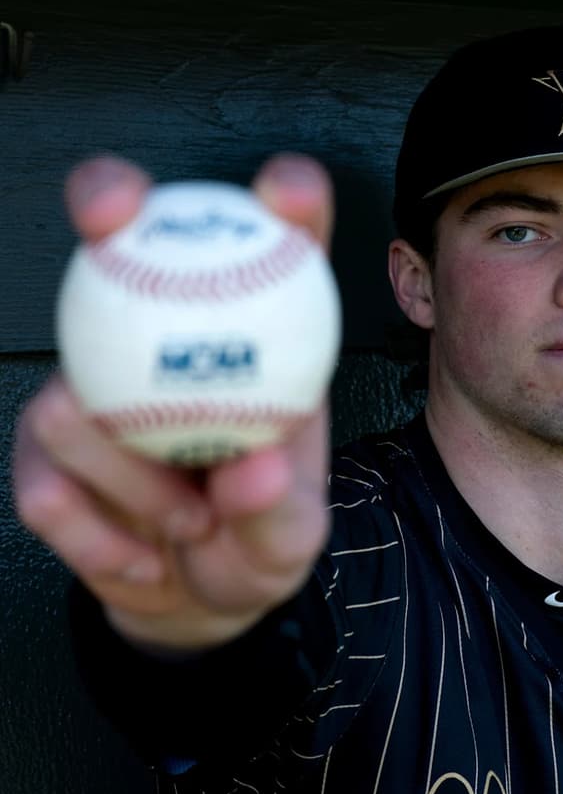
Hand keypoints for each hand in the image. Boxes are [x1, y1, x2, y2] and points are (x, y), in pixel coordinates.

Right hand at [13, 154, 335, 651]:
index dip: (280, 202)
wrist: (195, 600)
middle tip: (111, 212)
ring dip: (140, 488)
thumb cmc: (255, 538)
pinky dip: (104, 542)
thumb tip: (250, 472)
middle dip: (104, 198)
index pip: (268, 251)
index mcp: (247, 345)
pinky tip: (146, 561)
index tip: (288, 194)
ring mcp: (86, 393)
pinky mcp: (39, 457)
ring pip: (69, 407)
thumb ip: (280, 508)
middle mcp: (160, 345)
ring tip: (193, 527)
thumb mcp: (292, 535)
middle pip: (118, 241)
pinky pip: (47, 491)